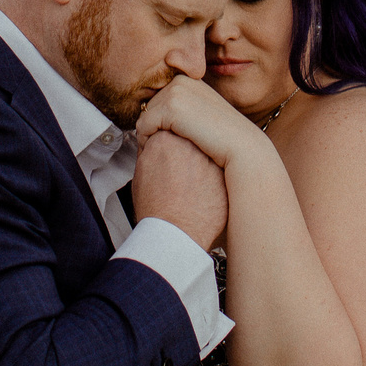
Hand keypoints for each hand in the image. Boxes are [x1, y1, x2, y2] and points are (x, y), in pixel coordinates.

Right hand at [132, 128, 226, 251]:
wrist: (173, 235)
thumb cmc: (155, 209)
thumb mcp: (140, 173)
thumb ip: (150, 152)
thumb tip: (155, 149)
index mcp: (165, 140)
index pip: (168, 129)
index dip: (166, 145)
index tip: (166, 157)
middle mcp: (191, 145)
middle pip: (189, 138)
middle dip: (184, 151)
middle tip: (177, 171)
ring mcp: (210, 160)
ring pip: (206, 154)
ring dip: (199, 164)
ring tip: (188, 185)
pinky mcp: (224, 176)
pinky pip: (219, 172)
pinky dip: (212, 180)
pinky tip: (200, 194)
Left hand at [133, 74, 262, 168]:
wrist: (242, 146)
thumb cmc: (222, 137)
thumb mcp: (203, 115)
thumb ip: (185, 108)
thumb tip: (156, 111)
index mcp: (188, 79)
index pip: (158, 100)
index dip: (161, 120)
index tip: (173, 137)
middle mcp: (181, 80)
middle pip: (149, 106)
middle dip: (154, 126)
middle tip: (168, 145)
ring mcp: (176, 91)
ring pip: (143, 116)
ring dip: (150, 135)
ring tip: (167, 148)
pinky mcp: (171, 107)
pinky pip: (143, 126)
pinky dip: (147, 141)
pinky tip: (164, 150)